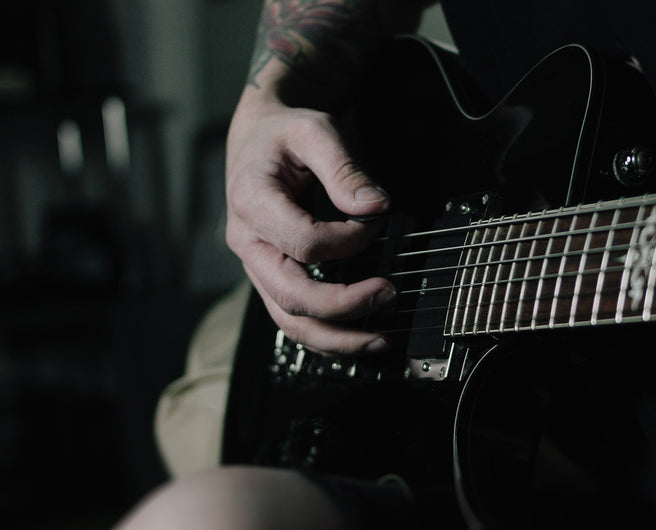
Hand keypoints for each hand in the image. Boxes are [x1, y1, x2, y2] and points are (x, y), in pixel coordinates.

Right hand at [226, 90, 395, 353]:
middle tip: (389, 294)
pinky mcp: (271, 278)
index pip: (303, 242)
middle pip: (291, 295)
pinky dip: (326, 337)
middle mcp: (247, 243)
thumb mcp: (315, 131)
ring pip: (289, 321)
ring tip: (381, 340)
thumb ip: (344, 169)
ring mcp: (256, 266)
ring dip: (336, 339)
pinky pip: (293, 320)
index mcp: (251, 202)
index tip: (375, 221)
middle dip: (343, 305)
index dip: (348, 240)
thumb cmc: (286, 135)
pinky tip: (360, 339)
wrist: (258, 141)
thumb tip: (375, 208)